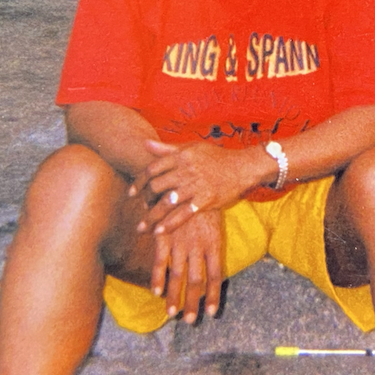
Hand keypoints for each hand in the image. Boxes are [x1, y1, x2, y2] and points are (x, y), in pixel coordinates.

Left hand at [129, 139, 269, 235]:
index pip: (152, 169)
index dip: (138, 182)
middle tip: (138, 211)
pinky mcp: (206, 199)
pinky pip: (183, 214)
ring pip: (166, 203)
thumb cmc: (216, 157)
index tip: (131, 193)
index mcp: (181, 156)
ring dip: (151, 217)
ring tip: (141, 228)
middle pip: (156, 186)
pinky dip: (169, 224)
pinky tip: (159, 231)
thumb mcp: (192, 147)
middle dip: (144, 200)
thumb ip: (167, 148)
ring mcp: (196, 185)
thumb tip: (144, 143)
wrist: (242, 167)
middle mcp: (186, 170)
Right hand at [152, 209, 225, 322]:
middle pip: (197, 281)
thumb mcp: (213, 220)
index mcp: (214, 242)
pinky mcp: (164, 236)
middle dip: (193, 303)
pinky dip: (157, 278)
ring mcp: (180, 242)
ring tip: (172, 314)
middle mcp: (198, 246)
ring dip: (174, 297)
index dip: (213, 295)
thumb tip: (210, 263)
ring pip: (178, 276)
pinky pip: (160, 261)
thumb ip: (211, 242)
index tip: (211, 313)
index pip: (216, 275)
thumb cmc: (203, 199)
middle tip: (190, 321)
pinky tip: (155, 292)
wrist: (183, 177)